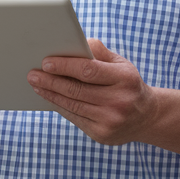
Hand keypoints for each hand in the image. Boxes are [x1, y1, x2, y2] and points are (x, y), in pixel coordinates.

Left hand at [28, 38, 159, 145]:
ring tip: (36, 84)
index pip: (88, 70)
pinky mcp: (102, 135)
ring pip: (72, 105)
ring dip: (50, 94)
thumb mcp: (121, 63)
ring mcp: (111, 120)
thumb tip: (73, 43)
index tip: (46, 62)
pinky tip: (49, 97)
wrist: (147, 117)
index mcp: (125, 78)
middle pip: (76, 90)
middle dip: (51, 81)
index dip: (65, 66)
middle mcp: (120, 101)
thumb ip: (98, 51)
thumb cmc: (127, 83)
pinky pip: (74, 118)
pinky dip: (59, 106)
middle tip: (32, 74)